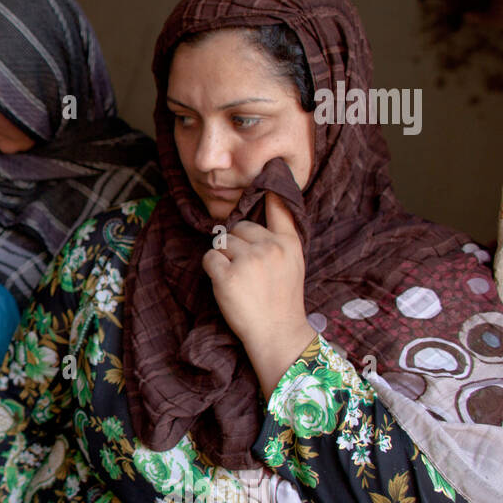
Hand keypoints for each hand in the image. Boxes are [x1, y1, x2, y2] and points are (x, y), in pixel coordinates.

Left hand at [202, 192, 314, 393]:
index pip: (279, 207)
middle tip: (246, 270)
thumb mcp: (293, 264)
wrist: (277, 333)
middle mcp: (270, 247)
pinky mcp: (227, 276)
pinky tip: (226, 285)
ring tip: (238, 280)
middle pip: (238, 227)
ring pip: (222, 242)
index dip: (270, 188)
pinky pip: (209, 259)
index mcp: (289, 244)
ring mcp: (248, 261)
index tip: (270, 168)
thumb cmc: (281, 300)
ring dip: (223, 258)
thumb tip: (253, 215)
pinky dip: (212, 270)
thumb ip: (279, 239)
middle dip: (236, 244)